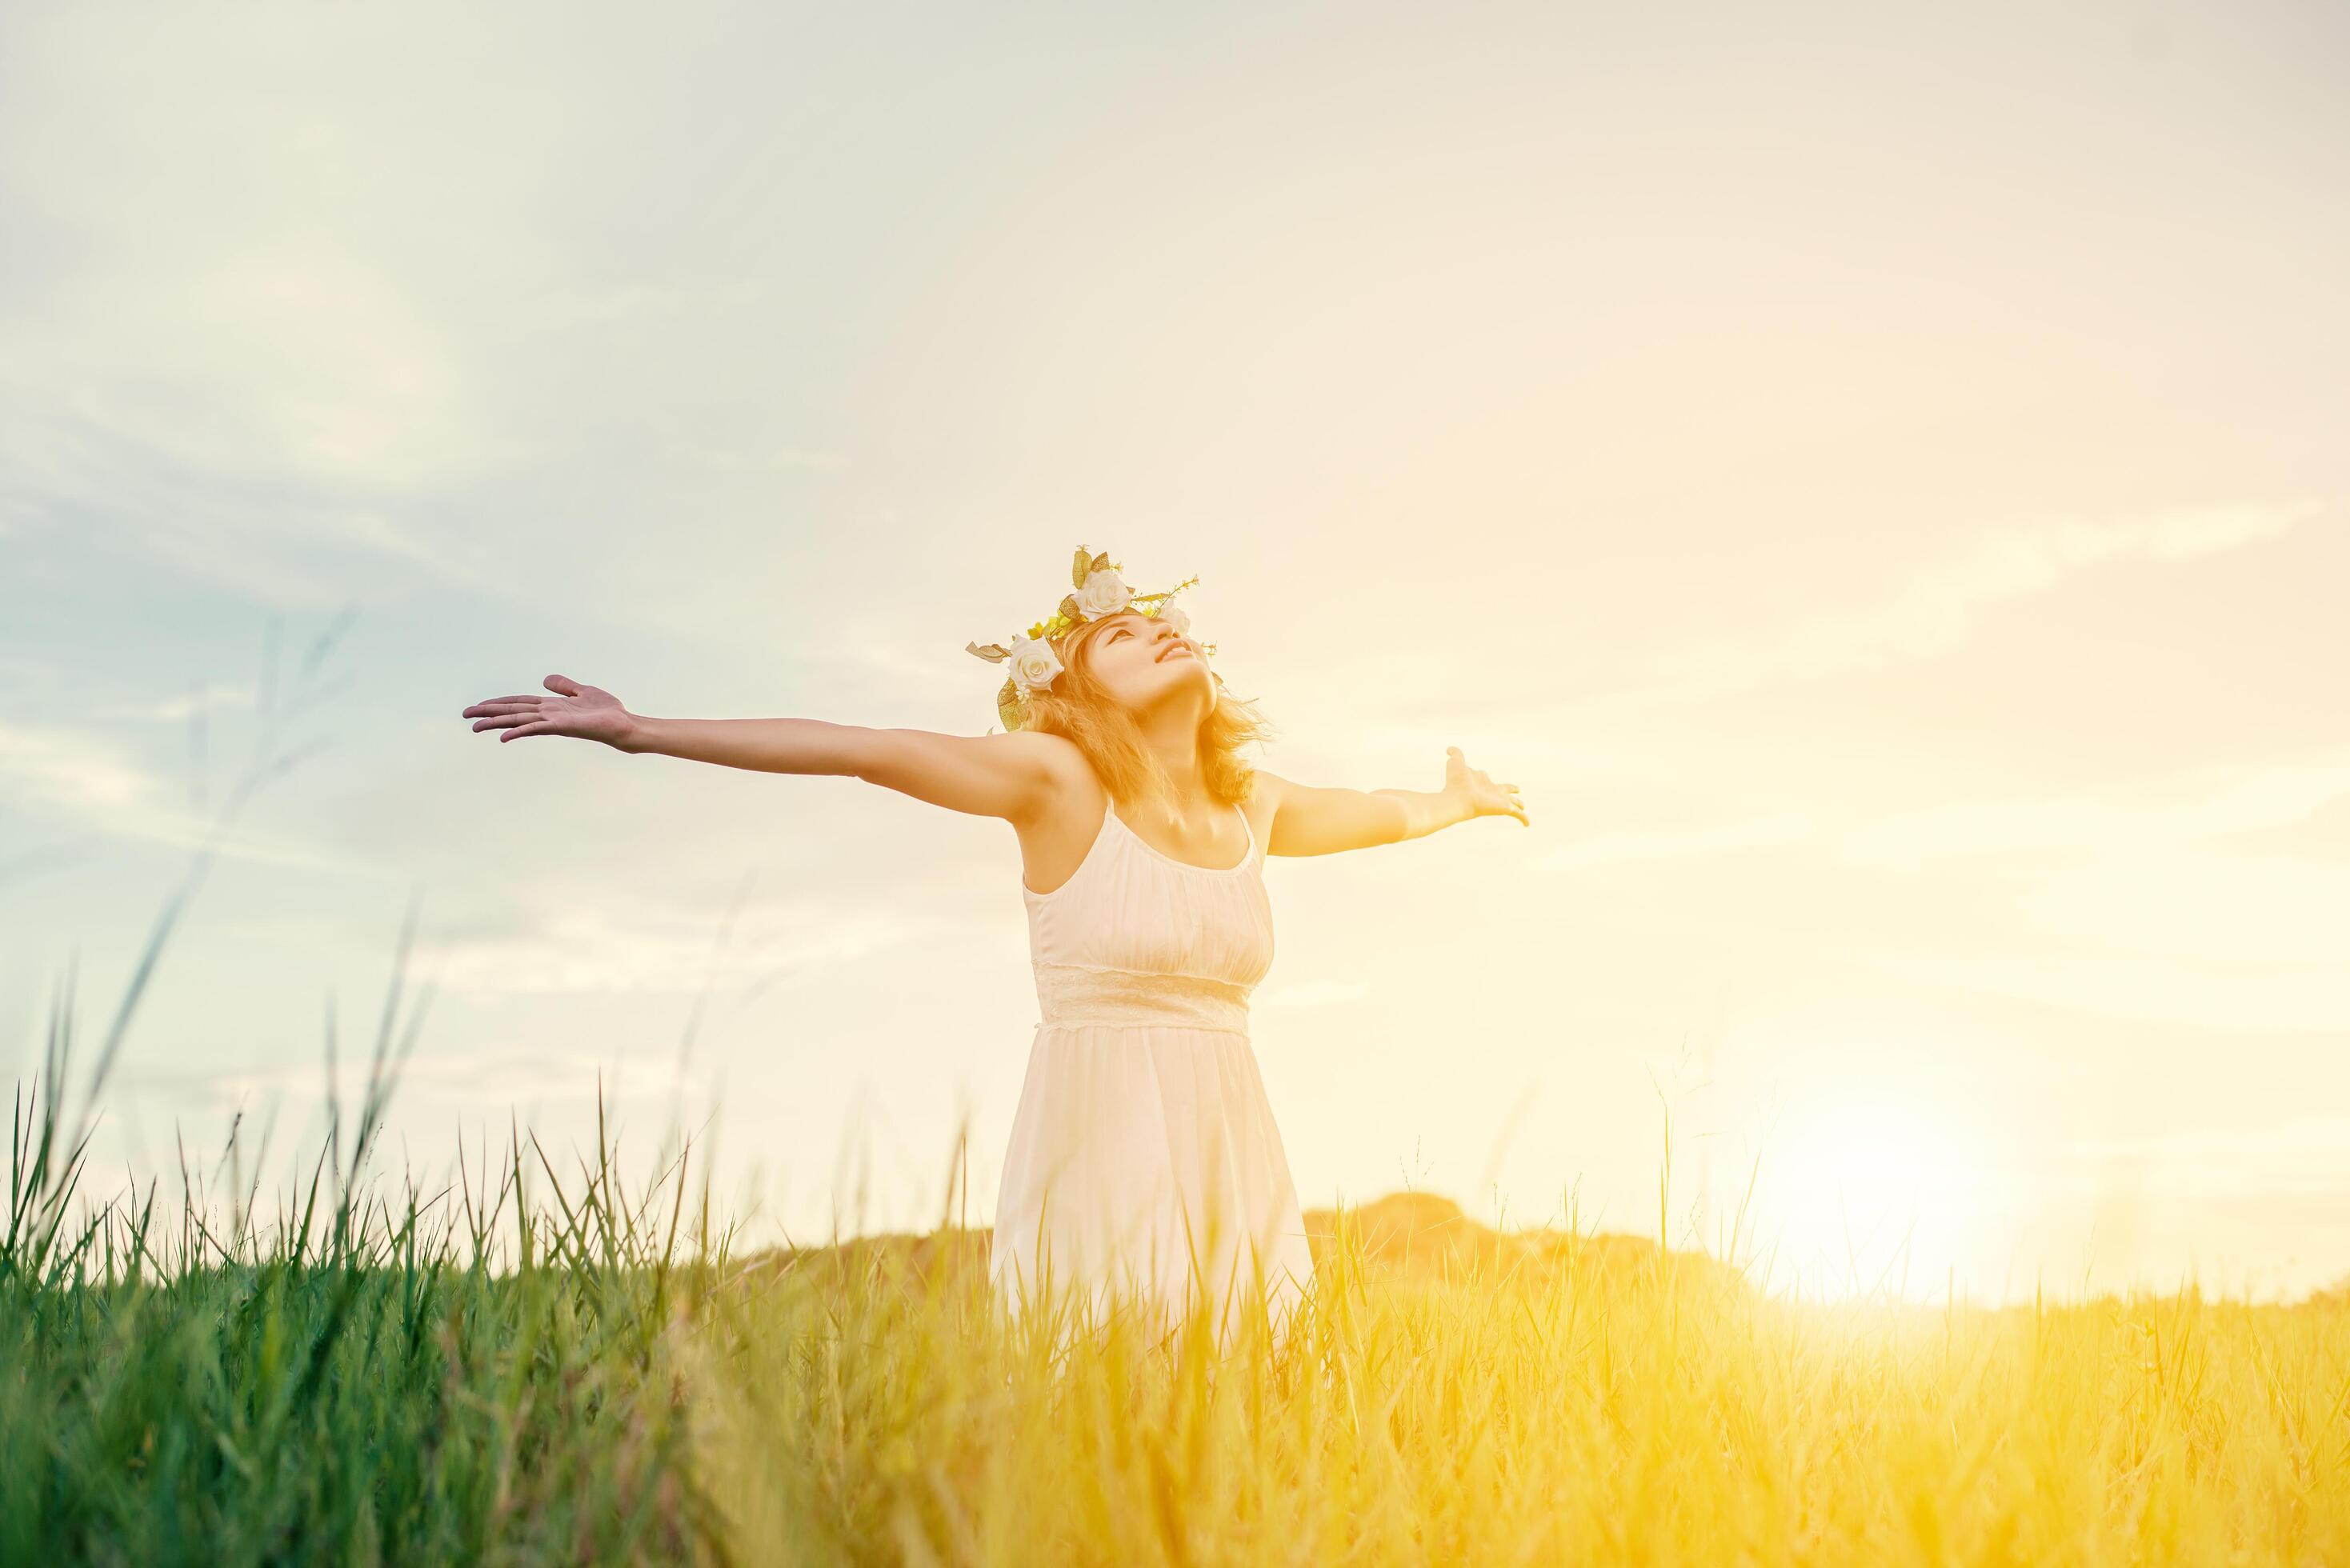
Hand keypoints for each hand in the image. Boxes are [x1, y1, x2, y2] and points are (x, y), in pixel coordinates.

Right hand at [462, 675, 638, 749]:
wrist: (623, 725)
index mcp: (550, 707)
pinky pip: (536, 728)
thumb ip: (563, 686)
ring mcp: (553, 722)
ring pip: (518, 720)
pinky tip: (504, 736)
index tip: (479, 705)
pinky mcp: (562, 726)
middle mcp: (548, 715)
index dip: (499, 703)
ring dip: (496, 722)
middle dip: (489, 713)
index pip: (518, 703)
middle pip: (513, 711)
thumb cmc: (607, 711)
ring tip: (474, 726)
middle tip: (465, 716)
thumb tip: (544, 680)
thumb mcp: (582, 691)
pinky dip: (520, 730)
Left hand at [1445, 745, 1528, 825]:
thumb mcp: (1456, 763)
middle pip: (1503, 790)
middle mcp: (1491, 791)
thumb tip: (1449, 749)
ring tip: (1523, 806)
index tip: (1482, 774)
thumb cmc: (1455, 782)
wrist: (1457, 798)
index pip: (1484, 777)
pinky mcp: (1504, 808)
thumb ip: (1456, 753)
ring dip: (1518, 804)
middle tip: (1517, 790)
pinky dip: (1524, 818)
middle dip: (1510, 789)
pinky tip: (1527, 824)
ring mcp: (1498, 800)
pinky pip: (1517, 814)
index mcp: (1481, 781)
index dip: (1482, 775)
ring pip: (1512, 802)